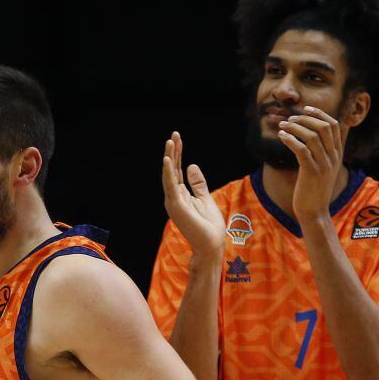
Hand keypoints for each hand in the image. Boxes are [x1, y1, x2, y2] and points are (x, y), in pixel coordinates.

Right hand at [161, 132, 225, 256]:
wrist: (210, 245)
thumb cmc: (209, 225)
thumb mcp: (205, 198)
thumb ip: (198, 183)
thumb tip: (191, 165)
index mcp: (181, 195)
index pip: (178, 170)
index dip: (178, 154)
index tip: (178, 138)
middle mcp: (174, 197)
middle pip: (172, 170)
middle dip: (173, 152)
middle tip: (173, 135)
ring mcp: (173, 201)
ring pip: (169, 175)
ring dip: (170, 158)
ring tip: (170, 142)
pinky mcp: (176, 206)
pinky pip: (170, 186)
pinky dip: (168, 172)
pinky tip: (168, 160)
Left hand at [278, 106, 344, 221]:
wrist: (315, 211)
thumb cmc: (314, 189)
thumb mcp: (322, 168)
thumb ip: (321, 152)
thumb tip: (309, 136)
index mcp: (337, 153)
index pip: (333, 125)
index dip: (320, 114)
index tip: (306, 108)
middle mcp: (333, 156)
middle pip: (324, 127)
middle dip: (305, 118)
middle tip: (290, 119)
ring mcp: (324, 164)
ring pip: (312, 136)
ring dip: (295, 127)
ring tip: (282, 126)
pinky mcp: (311, 172)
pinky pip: (301, 149)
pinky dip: (290, 140)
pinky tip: (282, 137)